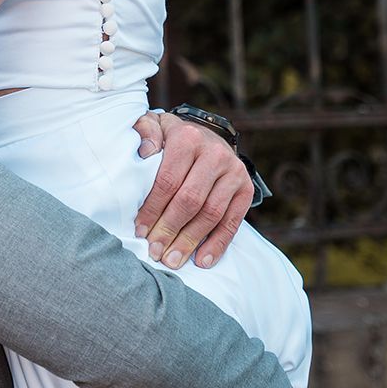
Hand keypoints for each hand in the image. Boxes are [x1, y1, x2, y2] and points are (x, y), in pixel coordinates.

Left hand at [131, 110, 253, 269]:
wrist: (206, 136)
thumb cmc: (171, 138)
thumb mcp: (154, 126)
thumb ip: (144, 132)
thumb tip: (146, 152)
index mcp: (188, 137)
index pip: (168, 180)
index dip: (153, 209)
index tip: (140, 231)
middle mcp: (215, 153)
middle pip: (190, 200)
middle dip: (170, 229)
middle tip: (155, 252)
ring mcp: (234, 172)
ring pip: (211, 214)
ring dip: (190, 241)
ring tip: (173, 261)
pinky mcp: (246, 189)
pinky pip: (232, 222)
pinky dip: (218, 244)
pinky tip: (202, 261)